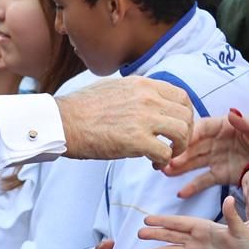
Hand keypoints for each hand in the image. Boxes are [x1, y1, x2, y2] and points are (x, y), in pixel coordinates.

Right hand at [57, 76, 193, 167]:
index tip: (176, 127)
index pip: (181, 96)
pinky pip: (165, 153)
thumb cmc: (82, 108)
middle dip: (185, 133)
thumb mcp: (115, 87)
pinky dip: (163, 161)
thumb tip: (148, 99)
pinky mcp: (136, 140)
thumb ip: (136, 92)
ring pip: (182, 133)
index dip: (184, 115)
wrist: (62, 121)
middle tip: (173, 145)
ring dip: (178, 147)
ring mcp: (144, 118)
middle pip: (186, 114)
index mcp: (143, 84)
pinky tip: (153, 163)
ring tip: (165, 155)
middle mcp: (148, 98)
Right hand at [139, 195, 248, 248]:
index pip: (179, 222)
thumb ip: (231, 216)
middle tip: (140, 233)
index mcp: (202, 227)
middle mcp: (194, 239)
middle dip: (155, 233)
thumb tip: (228, 198)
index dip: (163, 220)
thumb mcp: (240, 230)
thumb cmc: (246, 246)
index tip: (148, 219)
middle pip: (171, 235)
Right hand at [164, 108, 248, 196]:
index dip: (190, 134)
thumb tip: (232, 112)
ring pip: (194, 163)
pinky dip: (193, 187)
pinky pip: (204, 180)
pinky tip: (181, 192)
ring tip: (165, 171)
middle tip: (166, 160)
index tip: (178, 141)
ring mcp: (216, 159)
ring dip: (180, 167)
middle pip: (193, 146)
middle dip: (180, 153)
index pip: (202, 128)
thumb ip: (246, 123)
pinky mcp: (221, 175)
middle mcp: (215, 142)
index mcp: (223, 126)